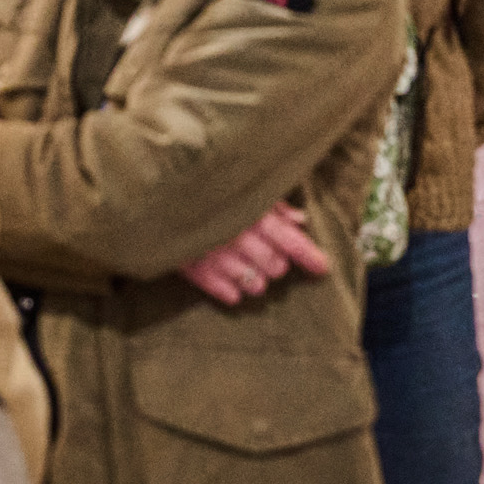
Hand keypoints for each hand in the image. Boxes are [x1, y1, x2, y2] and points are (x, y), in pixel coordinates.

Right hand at [179, 203, 328, 306]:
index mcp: (255, 215)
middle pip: (276, 266)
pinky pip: (225, 293)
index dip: (310, 257)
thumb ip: (276, 208)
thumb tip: (301, 221)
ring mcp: (215, 255)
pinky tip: (234, 289)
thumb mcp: (247, 191)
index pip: (292, 241)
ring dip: (258, 281)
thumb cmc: (211, 191)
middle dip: (276, 265)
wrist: (160, 197)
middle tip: (267, 257)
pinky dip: (232, 291)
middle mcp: (238, 237)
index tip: (323, 269)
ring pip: (255, 284)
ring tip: (251, 273)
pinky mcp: (192, 269)